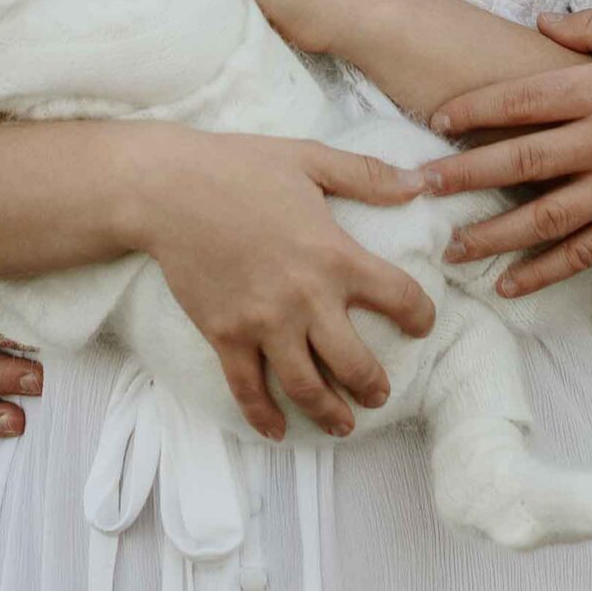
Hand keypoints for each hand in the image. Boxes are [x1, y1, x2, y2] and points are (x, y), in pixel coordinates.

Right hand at [136, 128, 434, 440]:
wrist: (169, 189)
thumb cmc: (240, 167)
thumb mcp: (311, 159)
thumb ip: (369, 175)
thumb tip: (421, 183)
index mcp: (334, 255)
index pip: (398, 297)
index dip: (420, 315)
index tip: (422, 324)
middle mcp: (305, 298)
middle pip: (355, 364)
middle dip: (374, 386)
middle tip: (380, 394)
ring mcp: (263, 323)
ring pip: (307, 388)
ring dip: (331, 414)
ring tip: (344, 424)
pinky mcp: (225, 336)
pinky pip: (249, 390)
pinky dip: (264, 416)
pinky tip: (278, 430)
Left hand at [421, 8, 591, 295]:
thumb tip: (540, 25)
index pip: (524, 100)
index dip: (476, 110)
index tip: (437, 122)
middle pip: (522, 162)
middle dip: (466, 176)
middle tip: (420, 188)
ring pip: (546, 218)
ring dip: (494, 235)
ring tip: (451, 248)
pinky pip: (586, 253)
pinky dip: (546, 273)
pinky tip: (510, 285)